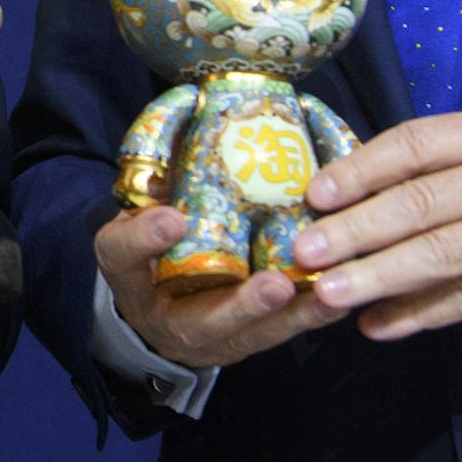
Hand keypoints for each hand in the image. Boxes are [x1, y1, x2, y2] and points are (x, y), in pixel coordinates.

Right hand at [94, 205, 348, 368]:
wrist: (153, 305)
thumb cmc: (148, 246)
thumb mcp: (135, 215)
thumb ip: (155, 188)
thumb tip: (188, 120)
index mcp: (127, 274)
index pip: (123, 256)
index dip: (145, 238)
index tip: (171, 217)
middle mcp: (166, 317)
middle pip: (199, 322)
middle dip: (241, 306)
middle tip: (274, 286)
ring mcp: (209, 339)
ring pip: (251, 337)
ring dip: (291, 318)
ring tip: (325, 295)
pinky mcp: (245, 341)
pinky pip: (277, 334)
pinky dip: (308, 318)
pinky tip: (339, 299)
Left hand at [294, 107, 461, 339]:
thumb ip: (451, 165)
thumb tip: (359, 190)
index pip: (416, 144)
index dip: (361, 170)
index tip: (315, 194)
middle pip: (420, 204)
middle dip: (356, 231)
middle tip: (306, 252)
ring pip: (440, 255)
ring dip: (378, 278)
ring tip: (332, 295)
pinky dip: (419, 314)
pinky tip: (381, 325)